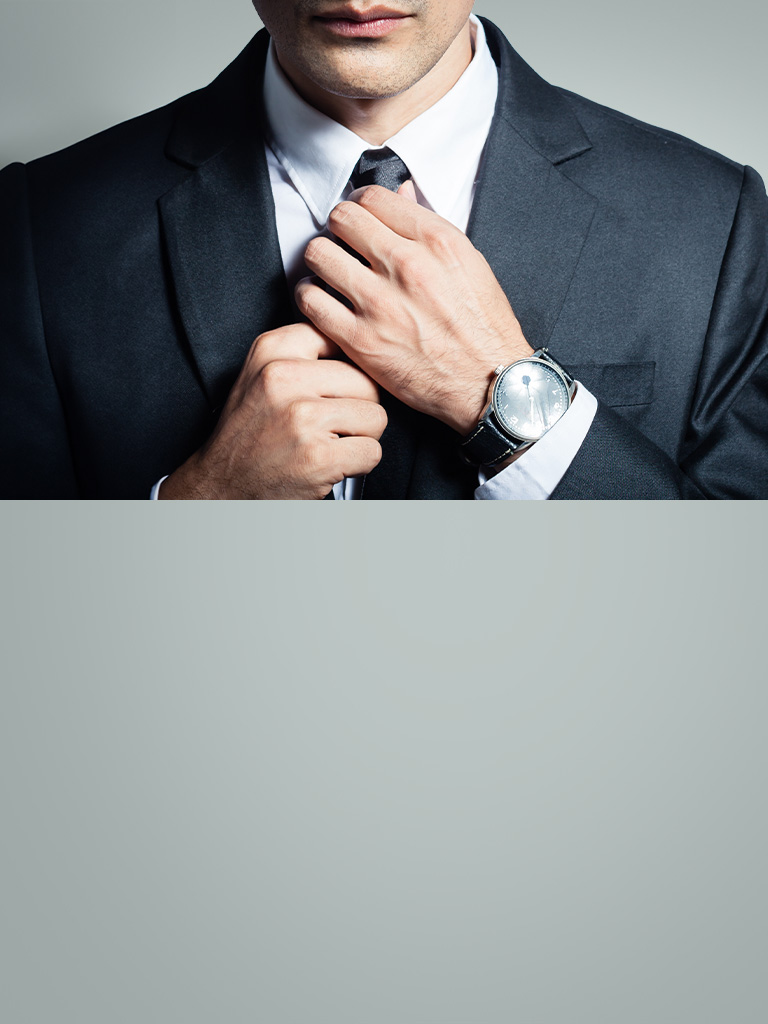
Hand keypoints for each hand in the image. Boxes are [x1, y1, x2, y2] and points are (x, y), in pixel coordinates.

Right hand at [160, 323, 385, 498]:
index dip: (348, 368)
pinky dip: (358, 464)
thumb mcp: (261, 375)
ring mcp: (303, 418)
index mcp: (271, 351)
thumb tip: (357, 343)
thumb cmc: (249, 433)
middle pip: (366, 382)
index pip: (340, 339)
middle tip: (329, 425)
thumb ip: (303, 353)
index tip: (332, 387)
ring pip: (376, 417)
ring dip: (361, 437)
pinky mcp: (318, 456)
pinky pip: (372, 451)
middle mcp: (284, 378)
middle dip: (358, 408)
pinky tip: (330, 463)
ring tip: (328, 443)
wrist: (223, 484)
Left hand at [295, 183, 533, 435]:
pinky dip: (310, 296)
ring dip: (321, 260)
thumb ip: (429, 227)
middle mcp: (406, 266)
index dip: (360, 204)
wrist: (488, 383)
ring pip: (319, 254)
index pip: (374, 197)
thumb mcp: (469, 264)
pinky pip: (311, 301)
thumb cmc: (482, 328)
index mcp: (436, 241)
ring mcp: (380, 303)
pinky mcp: (361, 340)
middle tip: (342, 243)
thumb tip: (400, 194)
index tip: (360, 219)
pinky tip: (323, 300)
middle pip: (342, 219)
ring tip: (330, 272)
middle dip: (338, 228)